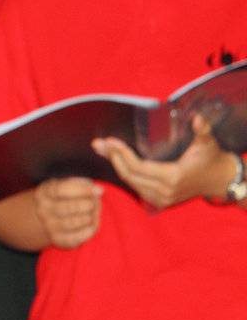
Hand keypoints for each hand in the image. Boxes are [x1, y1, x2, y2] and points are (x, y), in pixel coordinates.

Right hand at [32, 177, 102, 248]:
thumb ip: (81, 185)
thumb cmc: (62, 198)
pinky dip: (90, 230)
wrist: (44, 219)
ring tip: (93, 213)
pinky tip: (91, 224)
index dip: (83, 190)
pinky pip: (79, 237)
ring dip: (90, 216)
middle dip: (88, 204)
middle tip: (94, 203)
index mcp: (44, 193)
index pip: (62, 190)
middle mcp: (43, 210)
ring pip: (75, 222)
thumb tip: (99, 190)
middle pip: (70, 207)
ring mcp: (50, 226)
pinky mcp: (59, 240)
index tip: (98, 190)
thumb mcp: (65, 186)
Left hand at [92, 114, 238, 210]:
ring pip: (131, 182)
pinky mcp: (160, 201)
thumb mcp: (208, 143)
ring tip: (103, 149)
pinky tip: (116, 161)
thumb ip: (202, 130)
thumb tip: (197, 118)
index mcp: (173, 177)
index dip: (122, 154)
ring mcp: (162, 198)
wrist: (221, 180)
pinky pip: (136, 187)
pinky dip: (125, 174)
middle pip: (130, 175)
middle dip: (113, 158)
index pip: (139, 167)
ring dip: (116, 165)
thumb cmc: (212, 159)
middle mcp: (165, 191)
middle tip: (99, 143)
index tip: (110, 141)